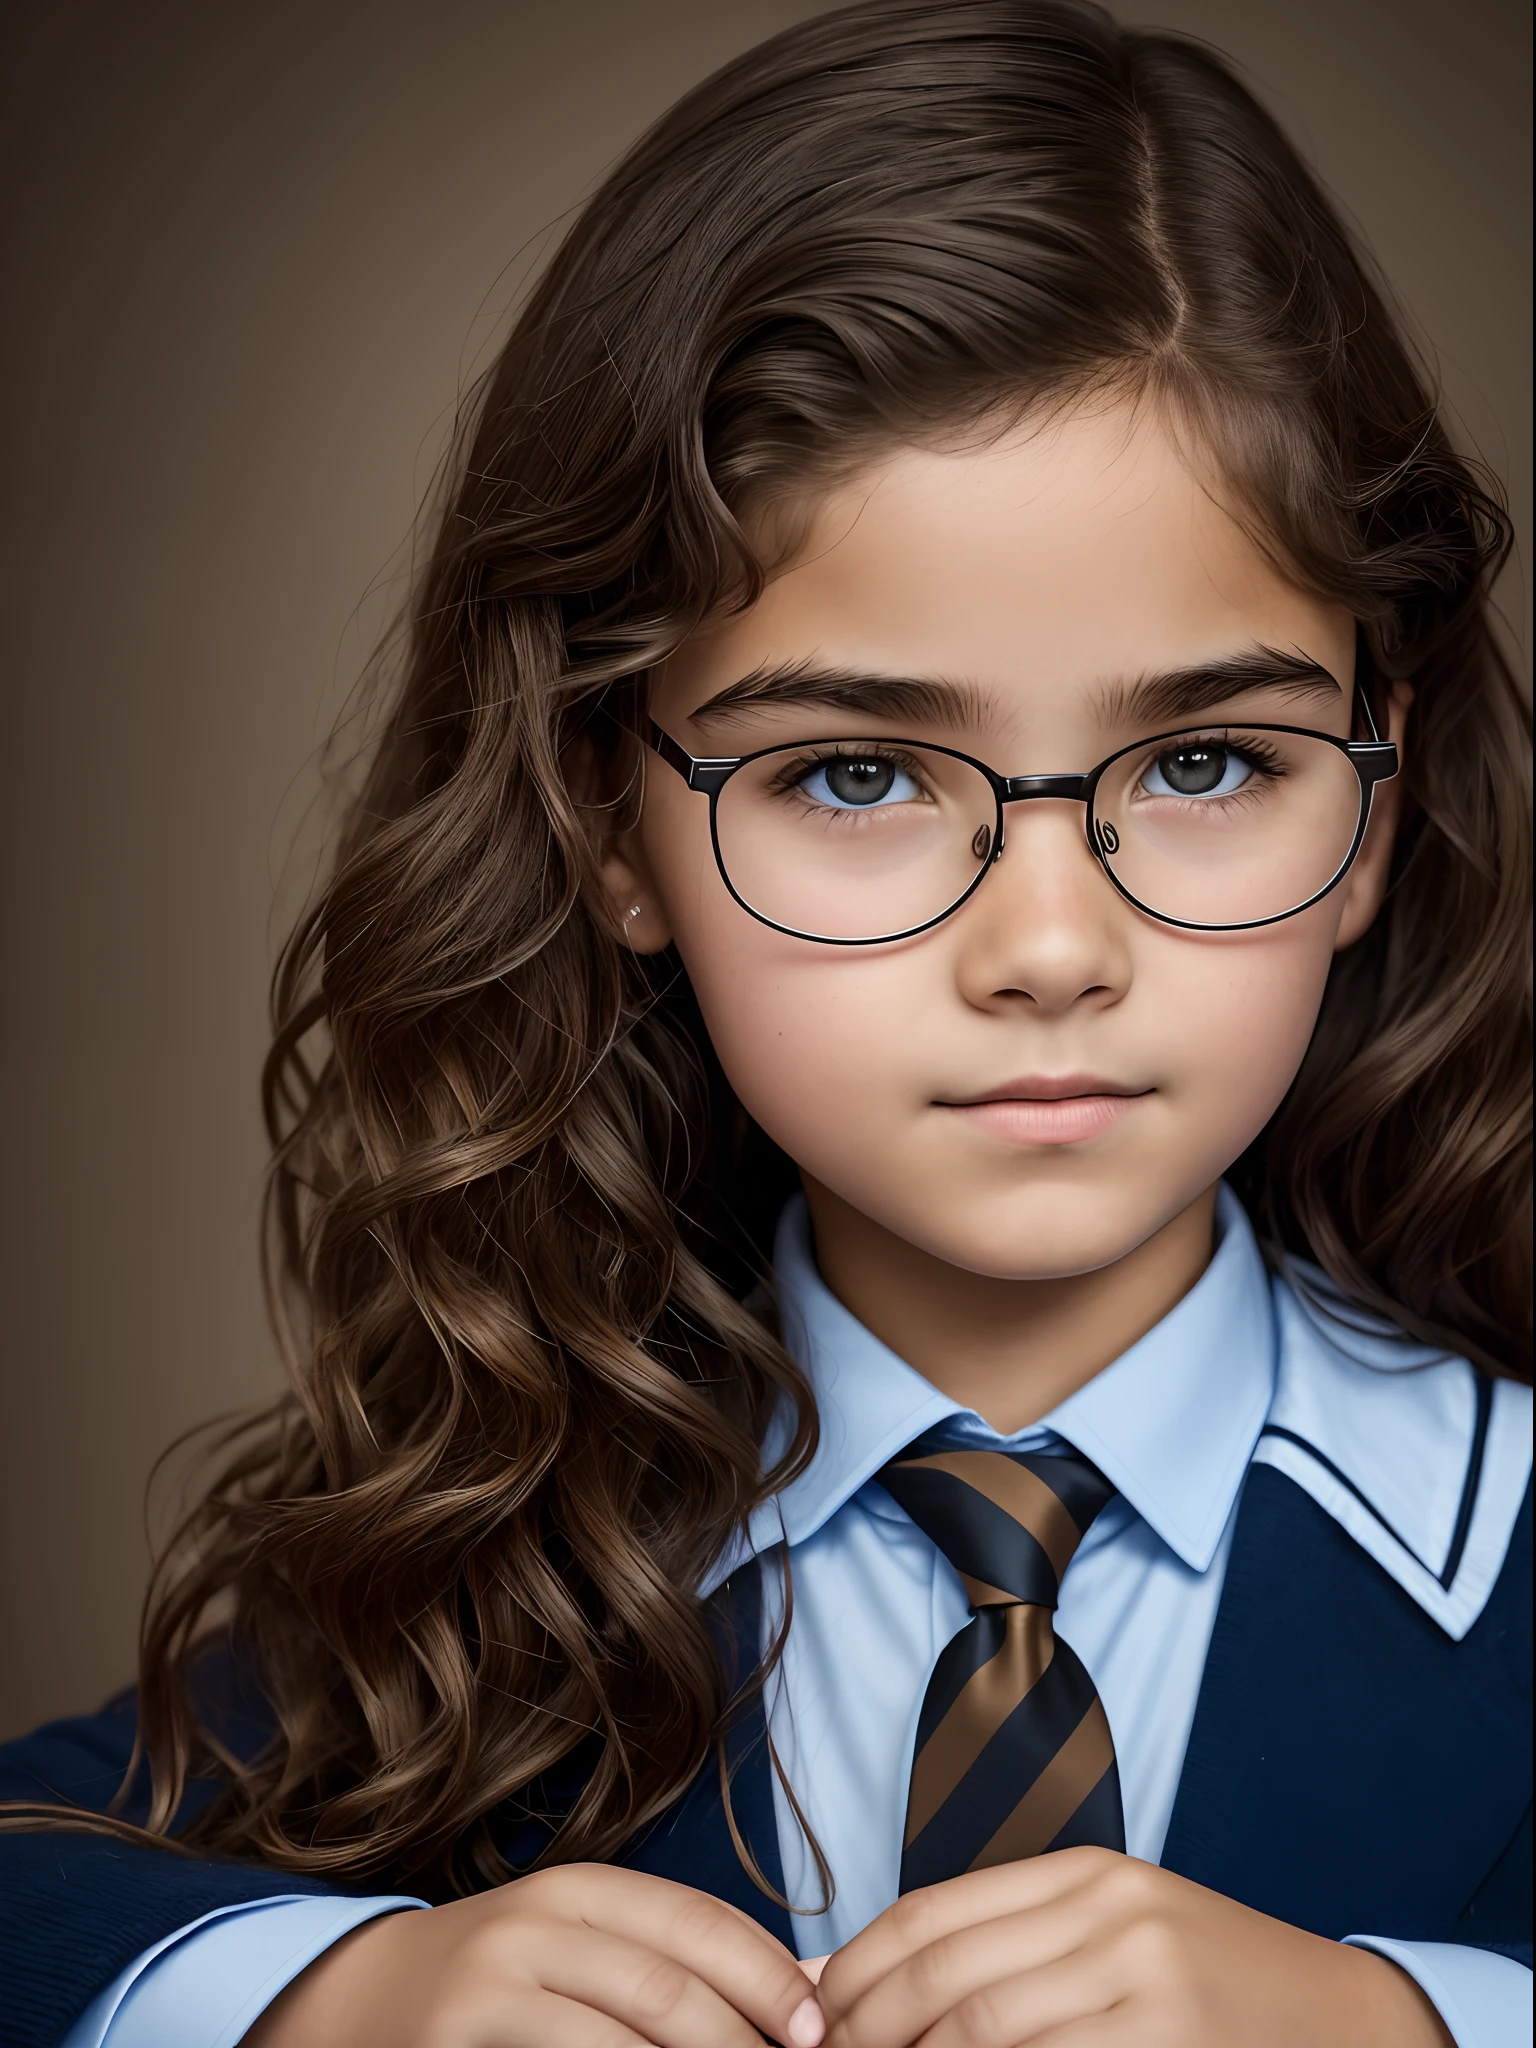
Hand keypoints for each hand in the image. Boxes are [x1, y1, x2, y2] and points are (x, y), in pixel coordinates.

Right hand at [242, 1863, 825, 2047]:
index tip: (817, 2030)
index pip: (700, 1923)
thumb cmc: (492, 1983)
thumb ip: (663, 1964)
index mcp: (583, 1890)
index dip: (768, 1976)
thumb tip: (796, 1994)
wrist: (352, 2000)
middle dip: (740, 2040)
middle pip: (669, 1986)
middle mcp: (540, 1922)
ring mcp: (495, 1981)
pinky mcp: (461, 2036)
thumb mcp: (575, 1949)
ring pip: (623, 2036)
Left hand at [815, 1850, 1452, 2046]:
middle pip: (944, 1972)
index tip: (812, 2016)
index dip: (856, 1968)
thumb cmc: (1215, 1989)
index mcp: (1086, 1876)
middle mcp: (1107, 1914)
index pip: (932, 1912)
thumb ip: (1014, 1948)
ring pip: (981, 2030)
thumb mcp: (1117, 1937)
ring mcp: (1140, 1978)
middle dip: (867, 2026)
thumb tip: (872, 1985)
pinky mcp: (1163, 2040)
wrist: (1343, 2022)